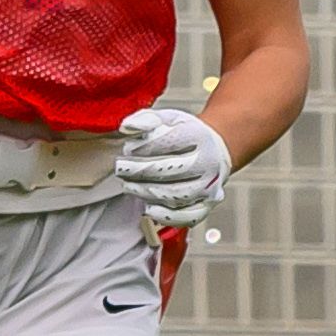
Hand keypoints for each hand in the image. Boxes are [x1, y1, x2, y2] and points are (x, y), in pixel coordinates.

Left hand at [110, 106, 232, 230]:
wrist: (214, 150)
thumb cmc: (188, 135)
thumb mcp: (168, 119)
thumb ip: (146, 119)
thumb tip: (127, 128)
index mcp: (200, 137)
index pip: (171, 142)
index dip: (145, 147)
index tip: (128, 149)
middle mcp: (208, 163)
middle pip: (171, 170)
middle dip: (140, 170)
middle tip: (121, 169)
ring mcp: (209, 186)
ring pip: (176, 195)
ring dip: (147, 192)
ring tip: (129, 185)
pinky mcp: (206, 205)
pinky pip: (188, 216)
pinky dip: (166, 216)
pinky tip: (149, 208)